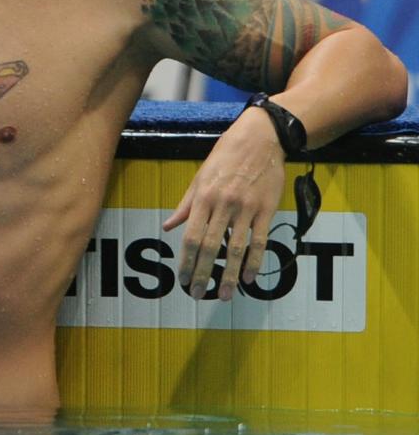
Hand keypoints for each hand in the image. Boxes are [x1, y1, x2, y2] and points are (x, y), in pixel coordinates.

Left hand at [162, 109, 284, 300]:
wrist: (259, 139)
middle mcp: (223, 205)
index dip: (186, 261)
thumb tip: (168, 226)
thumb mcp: (200, 176)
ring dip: (228, 276)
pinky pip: (259, 241)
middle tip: (197, 294)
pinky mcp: (266, 210)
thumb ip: (185, 204)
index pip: (191, 236)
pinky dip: (254, 262)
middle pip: (210, 247)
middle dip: (202, 274)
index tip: (182, 279)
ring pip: (235, 249)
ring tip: (222, 295)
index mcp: (203, 197)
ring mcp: (245, 209)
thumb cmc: (225, 156)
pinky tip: (248, 279)